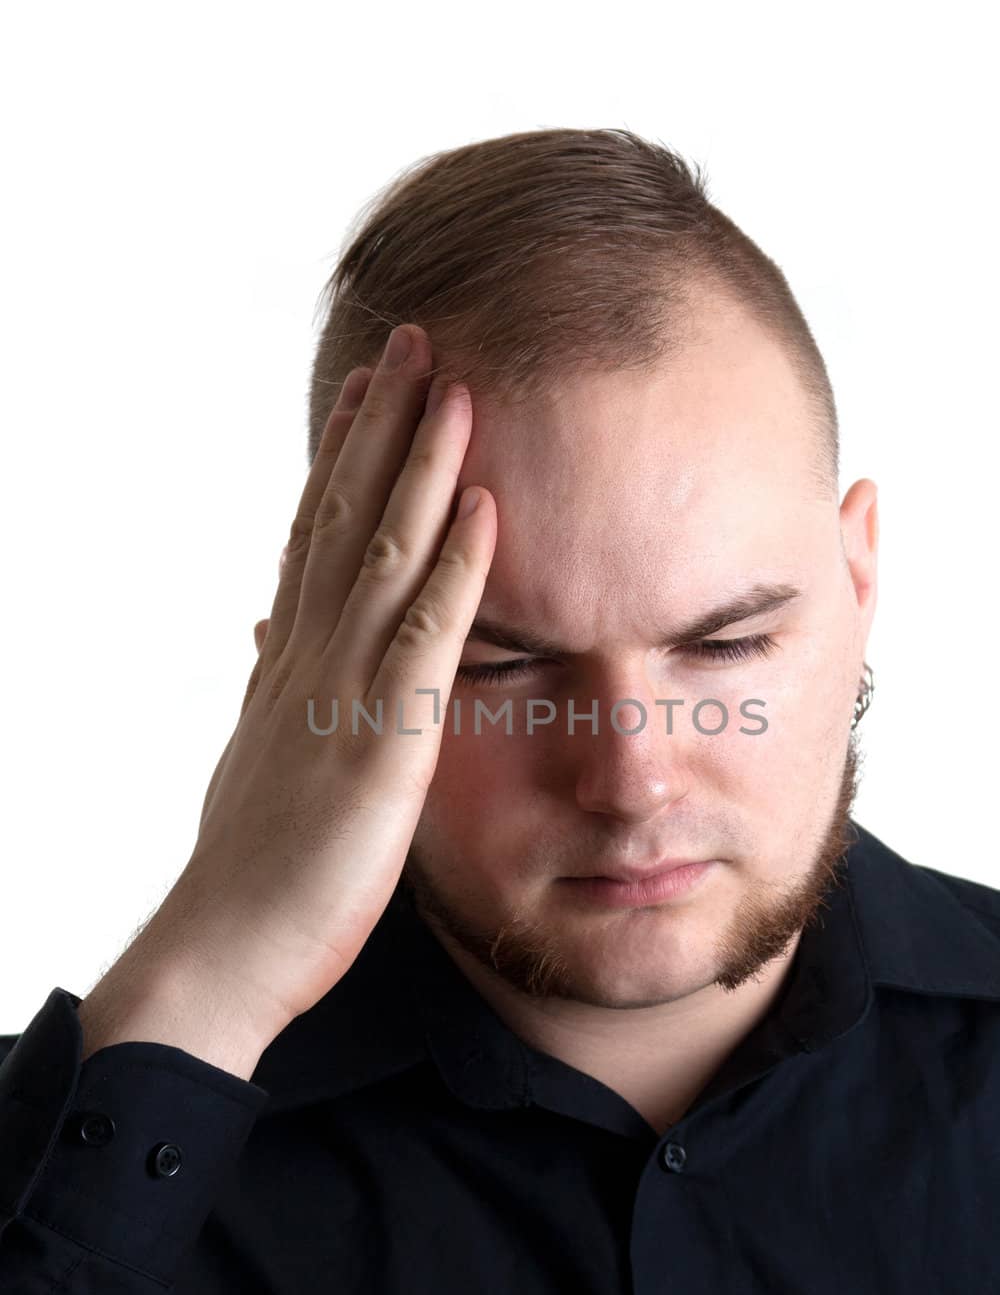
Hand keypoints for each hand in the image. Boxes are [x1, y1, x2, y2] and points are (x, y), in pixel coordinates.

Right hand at [171, 325, 494, 1034]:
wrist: (221, 953)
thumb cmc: (253, 873)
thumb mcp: (264, 762)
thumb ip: (280, 693)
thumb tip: (272, 640)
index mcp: (287, 663)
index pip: (312, 535)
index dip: (342, 456)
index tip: (368, 389)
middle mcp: (307, 658)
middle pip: (342, 516)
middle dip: (382, 425)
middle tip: (414, 340)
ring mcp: (339, 695)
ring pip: (379, 554)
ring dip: (421, 466)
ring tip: (453, 383)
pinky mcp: (380, 747)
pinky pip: (424, 641)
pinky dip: (454, 570)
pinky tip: (484, 508)